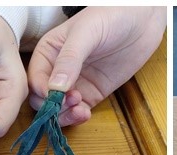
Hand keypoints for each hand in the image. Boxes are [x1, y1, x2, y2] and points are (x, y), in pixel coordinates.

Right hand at [28, 6, 166, 126]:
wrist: (142, 19)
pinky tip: (85, 114)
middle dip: (52, 105)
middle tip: (70, 103)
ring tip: (79, 110)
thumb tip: (55, 86)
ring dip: (64, 115)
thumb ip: (70, 58)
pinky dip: (78, 116)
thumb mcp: (86, 33)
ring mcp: (76, 83)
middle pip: (43, 97)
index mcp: (48, 51)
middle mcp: (58, 69)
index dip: (41, 90)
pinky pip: (79, 110)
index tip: (54, 96)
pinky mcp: (93, 93)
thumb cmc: (111, 16)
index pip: (34, 77)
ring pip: (59, 108)